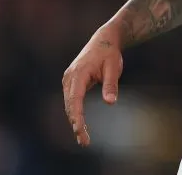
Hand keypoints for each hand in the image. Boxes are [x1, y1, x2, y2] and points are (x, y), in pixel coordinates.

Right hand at [62, 24, 123, 146]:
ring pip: (69, 104)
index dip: (77, 116)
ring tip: (83, 138)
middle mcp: (69, 77)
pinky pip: (71, 100)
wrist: (104, 40)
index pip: (75, 99)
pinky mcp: (71, 82)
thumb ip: (111, 84)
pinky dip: (74, 113)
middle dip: (76, 124)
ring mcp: (68, 79)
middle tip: (84, 141)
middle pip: (70, 105)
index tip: (79, 129)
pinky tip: (80, 125)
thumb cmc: (109, 53)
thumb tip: (110, 102)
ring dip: (74, 121)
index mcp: (79, 73)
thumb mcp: (114, 67)